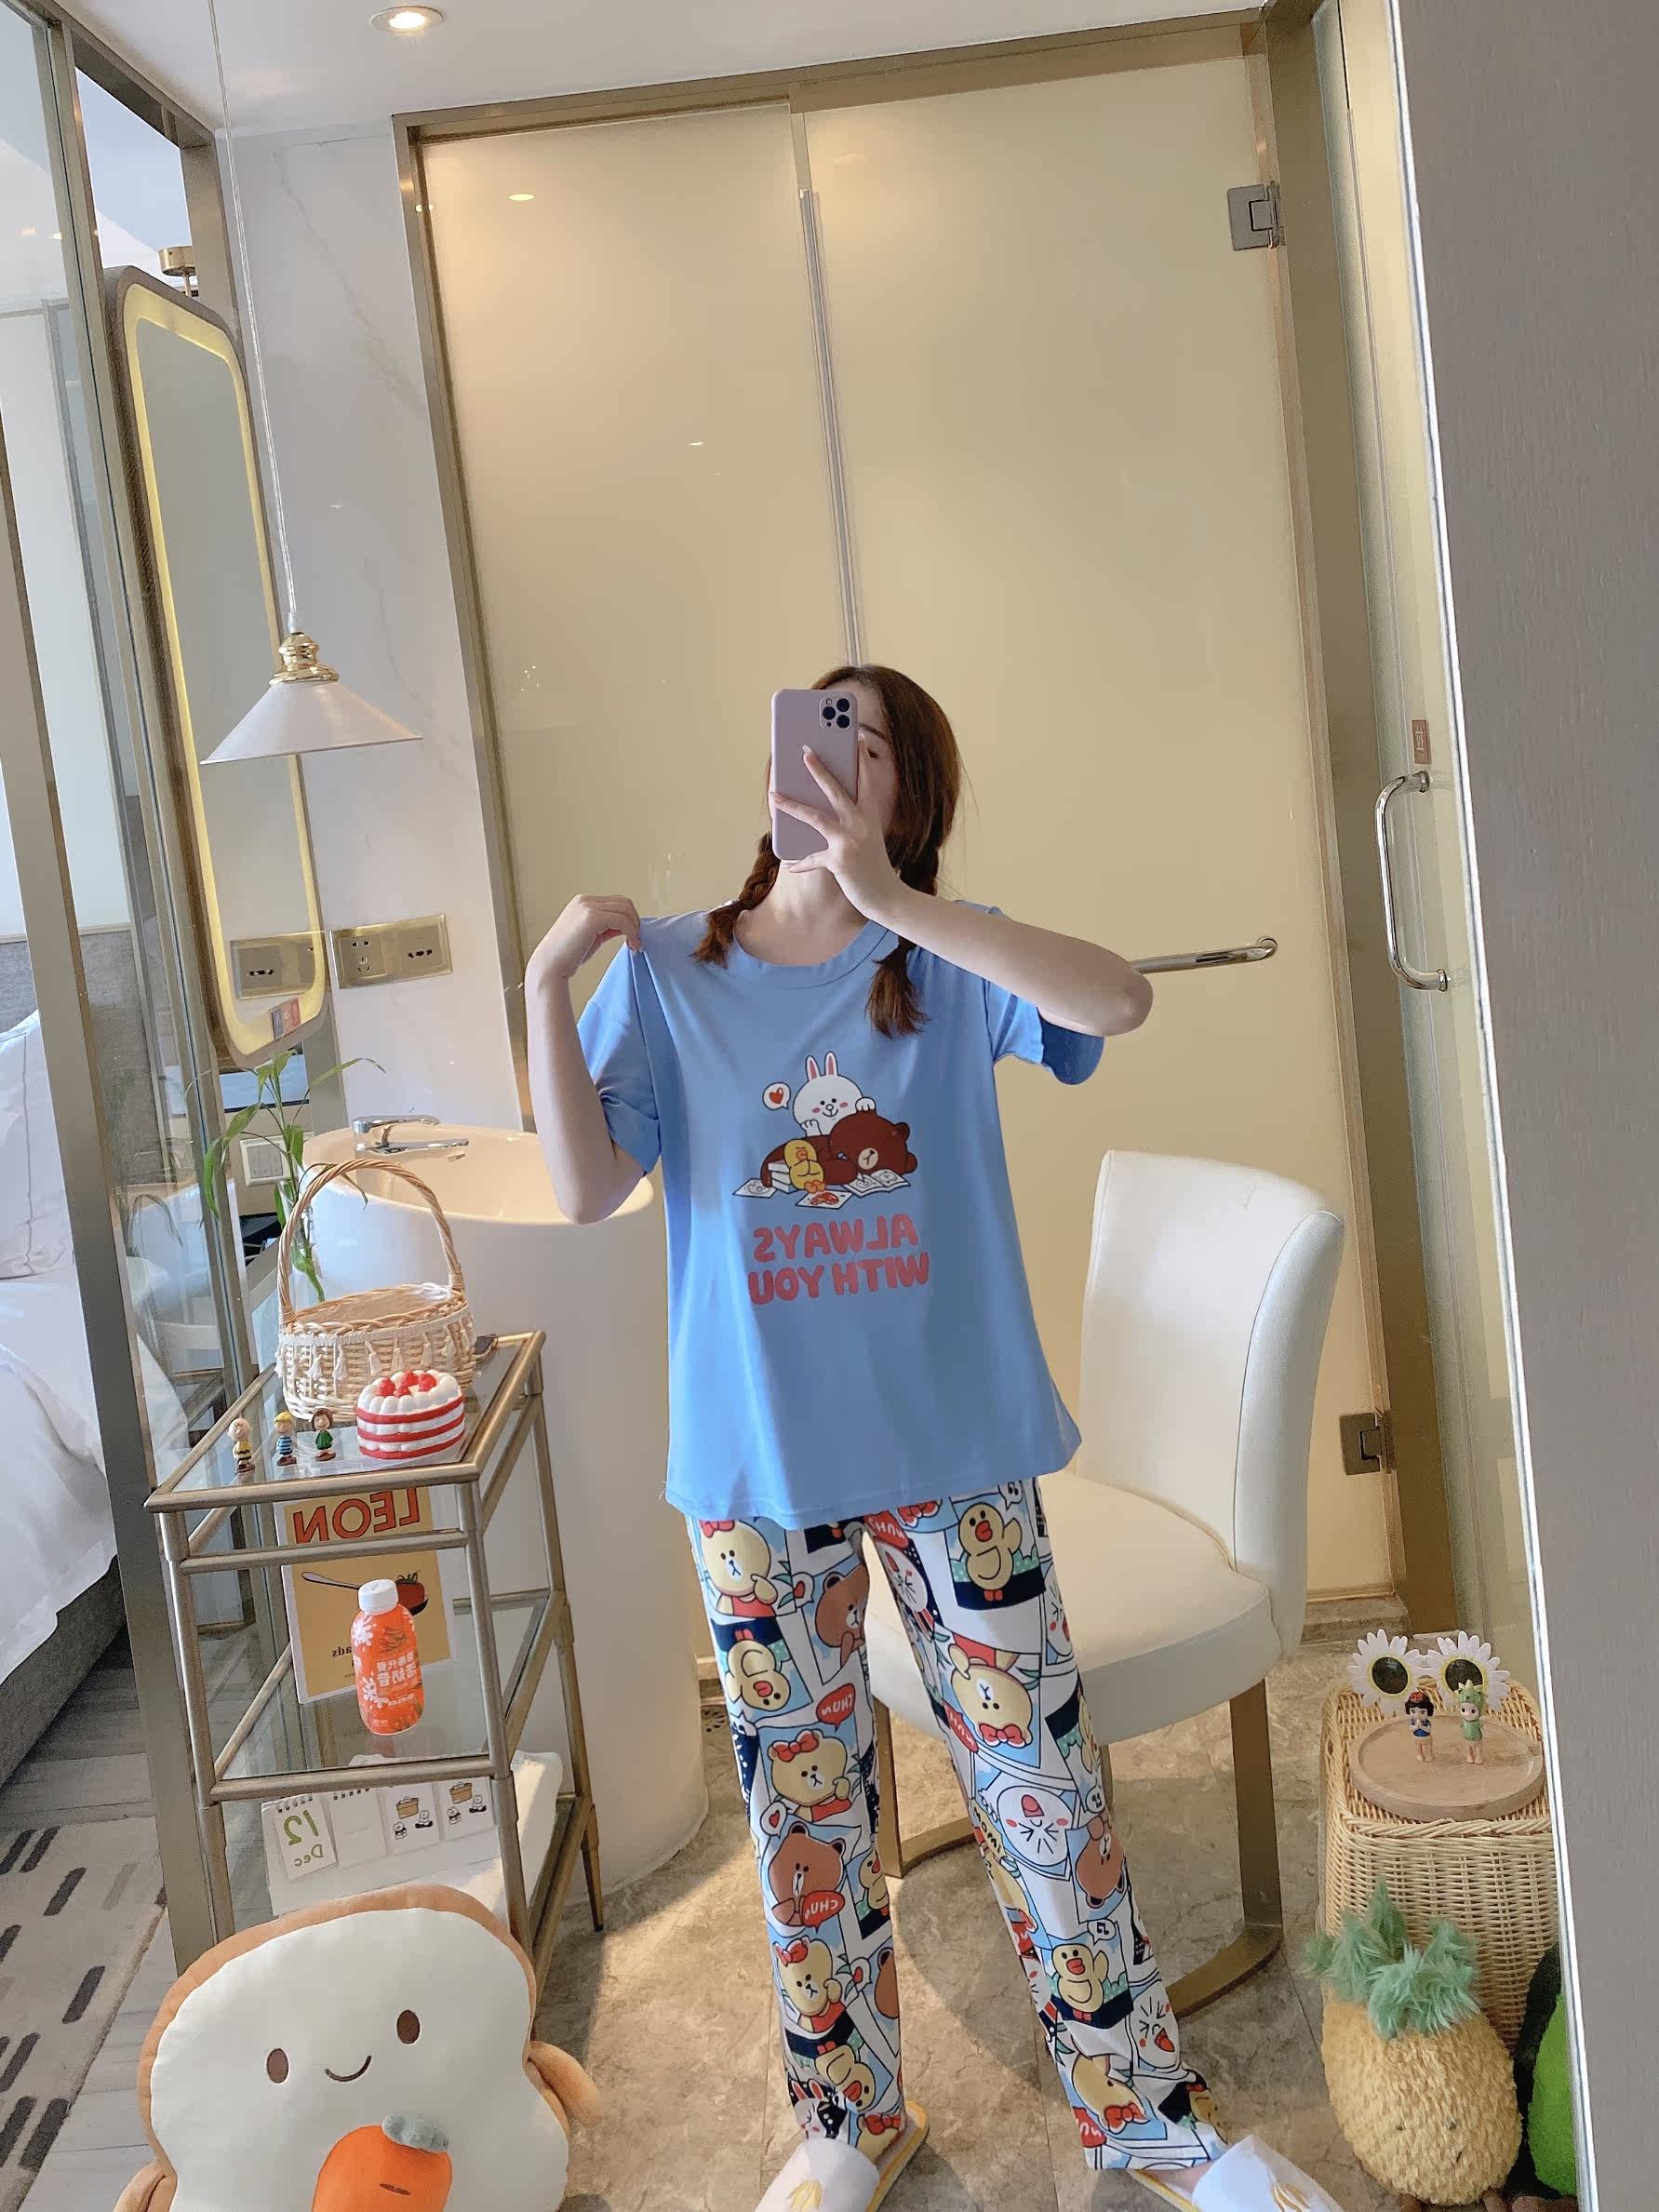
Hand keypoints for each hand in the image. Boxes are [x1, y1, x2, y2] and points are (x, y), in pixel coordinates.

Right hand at [527, 894, 640, 985]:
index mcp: (583, 902)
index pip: (616, 902)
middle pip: (624, 902)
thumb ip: (607, 926)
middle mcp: (585, 900)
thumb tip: (626, 926)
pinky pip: (622, 920)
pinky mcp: (592, 918)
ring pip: (626, 910)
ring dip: (635, 928)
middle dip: (635, 921)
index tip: (633, 937)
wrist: (550, 966)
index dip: (629, 918)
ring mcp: (588, 907)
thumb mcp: (591, 935)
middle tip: (636, 941)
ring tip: (634, 945)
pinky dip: (632, 933)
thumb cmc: (568, 956)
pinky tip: (631, 946)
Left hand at [771, 739, 901, 919]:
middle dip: (820, 770)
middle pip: (837, 791)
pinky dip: (799, 862)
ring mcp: (851, 842)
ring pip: (816, 818)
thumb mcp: (867, 839)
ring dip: (792, 806)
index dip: (862, 758)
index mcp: (870, 816)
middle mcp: (862, 824)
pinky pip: (812, 858)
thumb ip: (849, 822)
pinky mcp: (840, 861)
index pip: (866, 780)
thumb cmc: (873, 867)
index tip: (859, 736)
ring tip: (773, 794)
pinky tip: (787, 863)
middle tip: (805, 751)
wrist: (888, 898)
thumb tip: (815, 808)